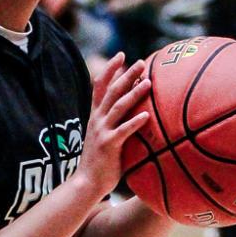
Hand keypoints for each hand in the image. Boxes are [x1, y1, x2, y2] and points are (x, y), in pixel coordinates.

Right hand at [78, 55, 150, 199]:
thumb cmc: (101, 159)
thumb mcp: (104, 135)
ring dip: (134, 94)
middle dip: (126, 75)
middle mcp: (97, 120)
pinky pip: (123, 131)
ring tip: (148, 83)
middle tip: (141, 63)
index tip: (121, 54)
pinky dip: (135, 122)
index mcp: (95, 115)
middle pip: (112, 91)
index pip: (100, 86)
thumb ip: (113, 121)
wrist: (87, 182)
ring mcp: (102, 132)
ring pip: (118, 107)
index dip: (110, 69)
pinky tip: (147, 115)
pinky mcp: (109, 145)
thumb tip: (131, 109)